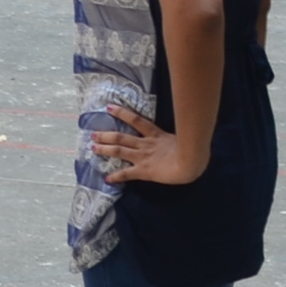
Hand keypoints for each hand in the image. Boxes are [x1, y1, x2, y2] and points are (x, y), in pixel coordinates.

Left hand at [90, 101, 205, 186]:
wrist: (192, 163)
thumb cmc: (193, 151)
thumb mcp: (185, 138)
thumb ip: (181, 133)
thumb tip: (190, 126)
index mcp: (156, 135)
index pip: (137, 120)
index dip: (122, 113)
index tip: (109, 107)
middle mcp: (146, 144)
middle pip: (121, 137)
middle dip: (106, 135)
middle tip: (92, 133)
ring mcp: (143, 157)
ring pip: (120, 151)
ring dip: (105, 149)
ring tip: (92, 148)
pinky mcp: (144, 171)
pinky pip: (127, 174)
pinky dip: (116, 177)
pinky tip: (107, 179)